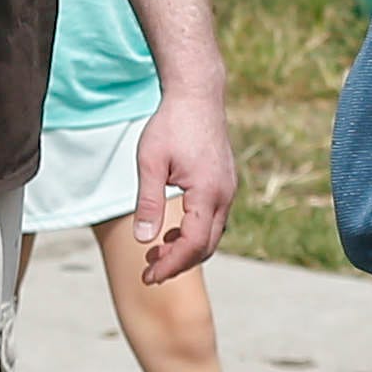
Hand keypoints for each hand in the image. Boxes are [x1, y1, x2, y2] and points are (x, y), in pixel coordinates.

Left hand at [128, 91, 235, 283]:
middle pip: (206, 246)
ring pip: (212, 235)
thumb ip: (147, 202)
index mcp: (208, 193)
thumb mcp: (150, 162)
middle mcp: (224, 195)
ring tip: (156, 253)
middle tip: (150, 271)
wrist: (198, 95)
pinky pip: (214, 219)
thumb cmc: (172, 124)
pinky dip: (194, 232)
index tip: (149, 276)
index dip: (171, 265)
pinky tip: (172, 231)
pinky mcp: (225, 184)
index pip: (192, 244)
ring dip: (186, 249)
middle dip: (178, 264)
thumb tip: (143, 240)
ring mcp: (228, 189)